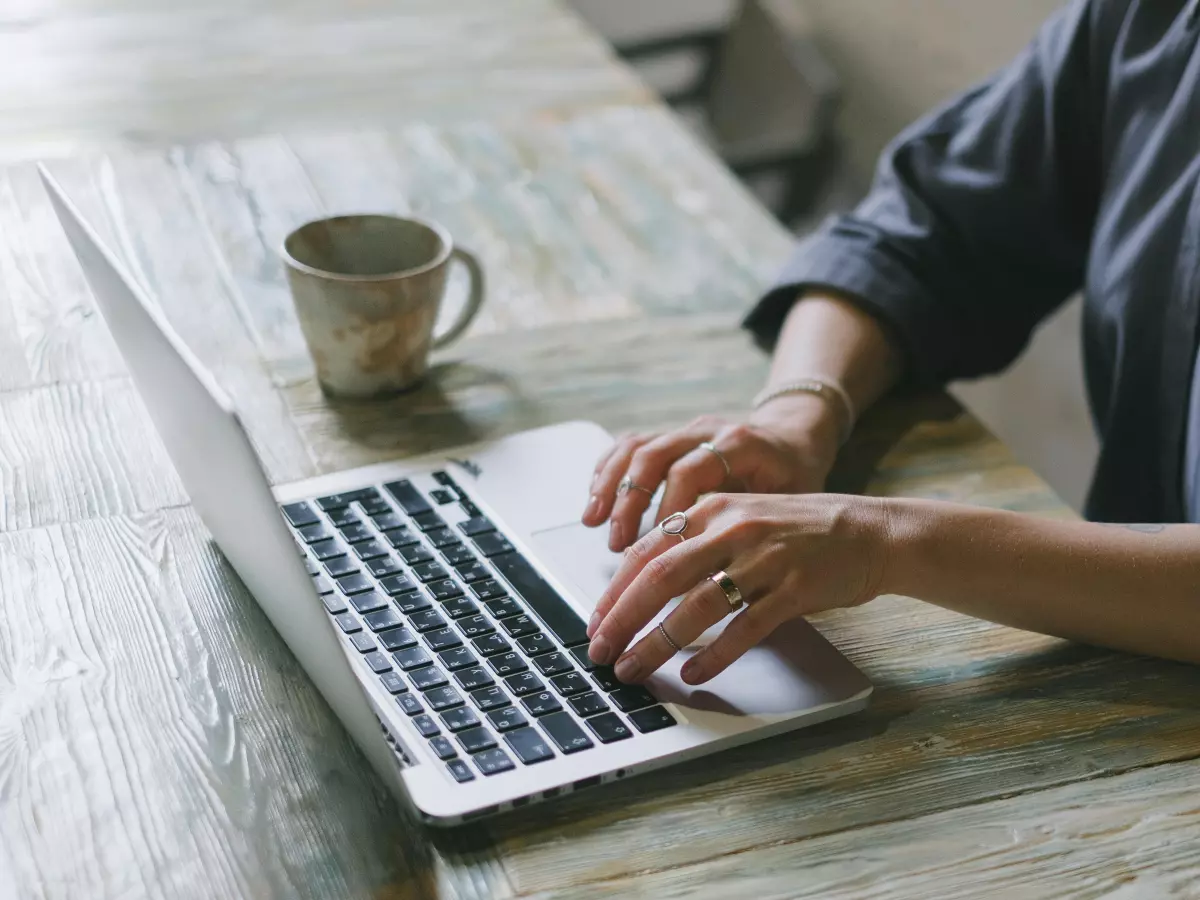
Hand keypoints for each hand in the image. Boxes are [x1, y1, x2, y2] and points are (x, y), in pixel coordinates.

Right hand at [582, 394, 842, 551]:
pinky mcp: (668, 437)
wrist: (795, 440)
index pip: (690, 472)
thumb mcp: (788, 505)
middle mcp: (706, 431)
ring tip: (593, 524)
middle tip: (617, 545)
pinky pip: (627, 445)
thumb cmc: (794, 480)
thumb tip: (715, 582)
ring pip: (634, 448)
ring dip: (610, 488)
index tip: (660, 549)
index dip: (668, 510)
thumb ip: (752, 533)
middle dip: (628, 504)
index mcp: (739, 444)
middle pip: (652, 456)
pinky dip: (606, 472)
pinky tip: (595, 502)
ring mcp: (684, 431)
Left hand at [585, 493, 893, 684]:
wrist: (869, 532)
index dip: (614, 592)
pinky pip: (744, 627)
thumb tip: (642, 586)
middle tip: (601, 651)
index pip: (646, 551)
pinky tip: (692, 674)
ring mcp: (764, 559)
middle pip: (660, 577)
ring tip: (635, 669)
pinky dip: (714, 655)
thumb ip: (696, 543)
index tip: (596, 624)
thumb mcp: (741, 520)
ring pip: (697, 606)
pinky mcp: (794, 589)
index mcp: (713, 509)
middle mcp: (733, 529)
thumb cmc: (800, 532)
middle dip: (622, 619)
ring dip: (658, 643)